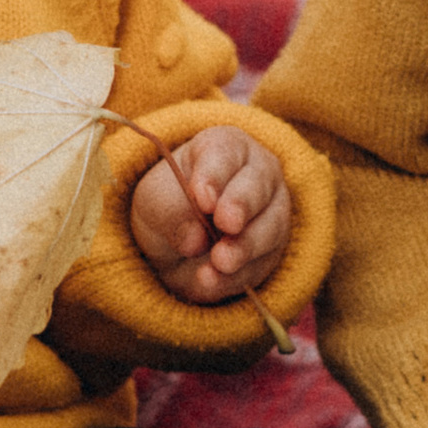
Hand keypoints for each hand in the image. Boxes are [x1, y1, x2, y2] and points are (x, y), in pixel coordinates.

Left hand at [129, 126, 293, 304]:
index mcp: (225, 147)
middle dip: (242, 205)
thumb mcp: (154, 201)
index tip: (202, 199)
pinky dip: (237, 275)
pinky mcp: (273, 251)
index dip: (214, 175)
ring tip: (219, 263)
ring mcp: (272, 212)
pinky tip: (212, 280)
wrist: (177, 246)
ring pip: (270, 226)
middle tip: (227, 224)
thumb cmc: (170, 205)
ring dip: (244, 247)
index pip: (225, 153)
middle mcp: (258, 174)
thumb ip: (170, 212)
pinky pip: (261, 263)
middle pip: (258, 185)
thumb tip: (194, 239)